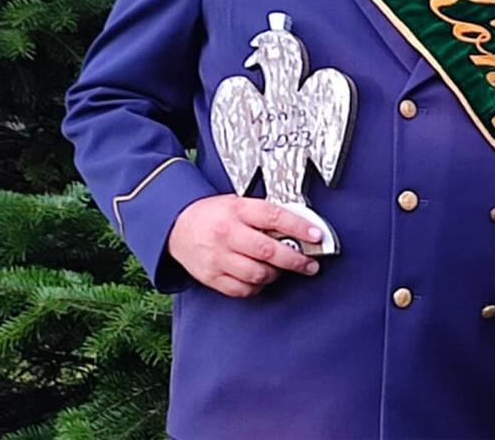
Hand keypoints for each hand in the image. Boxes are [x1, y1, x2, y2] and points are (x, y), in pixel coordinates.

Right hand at [167, 195, 321, 297]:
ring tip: (282, 268)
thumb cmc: (215, 214)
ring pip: (257, 274)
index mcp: (238, 210)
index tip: (317, 235)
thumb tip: (300, 228)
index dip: (299, 227)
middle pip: (268, 251)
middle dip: (296, 260)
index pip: (274, 217)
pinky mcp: (211, 276)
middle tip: (310, 264)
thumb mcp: (240, 203)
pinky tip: (262, 278)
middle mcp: (227, 234)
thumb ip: (266, 215)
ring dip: (276, 274)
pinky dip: (257, 287)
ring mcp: (217, 257)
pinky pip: (242, 289)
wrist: (177, 225)